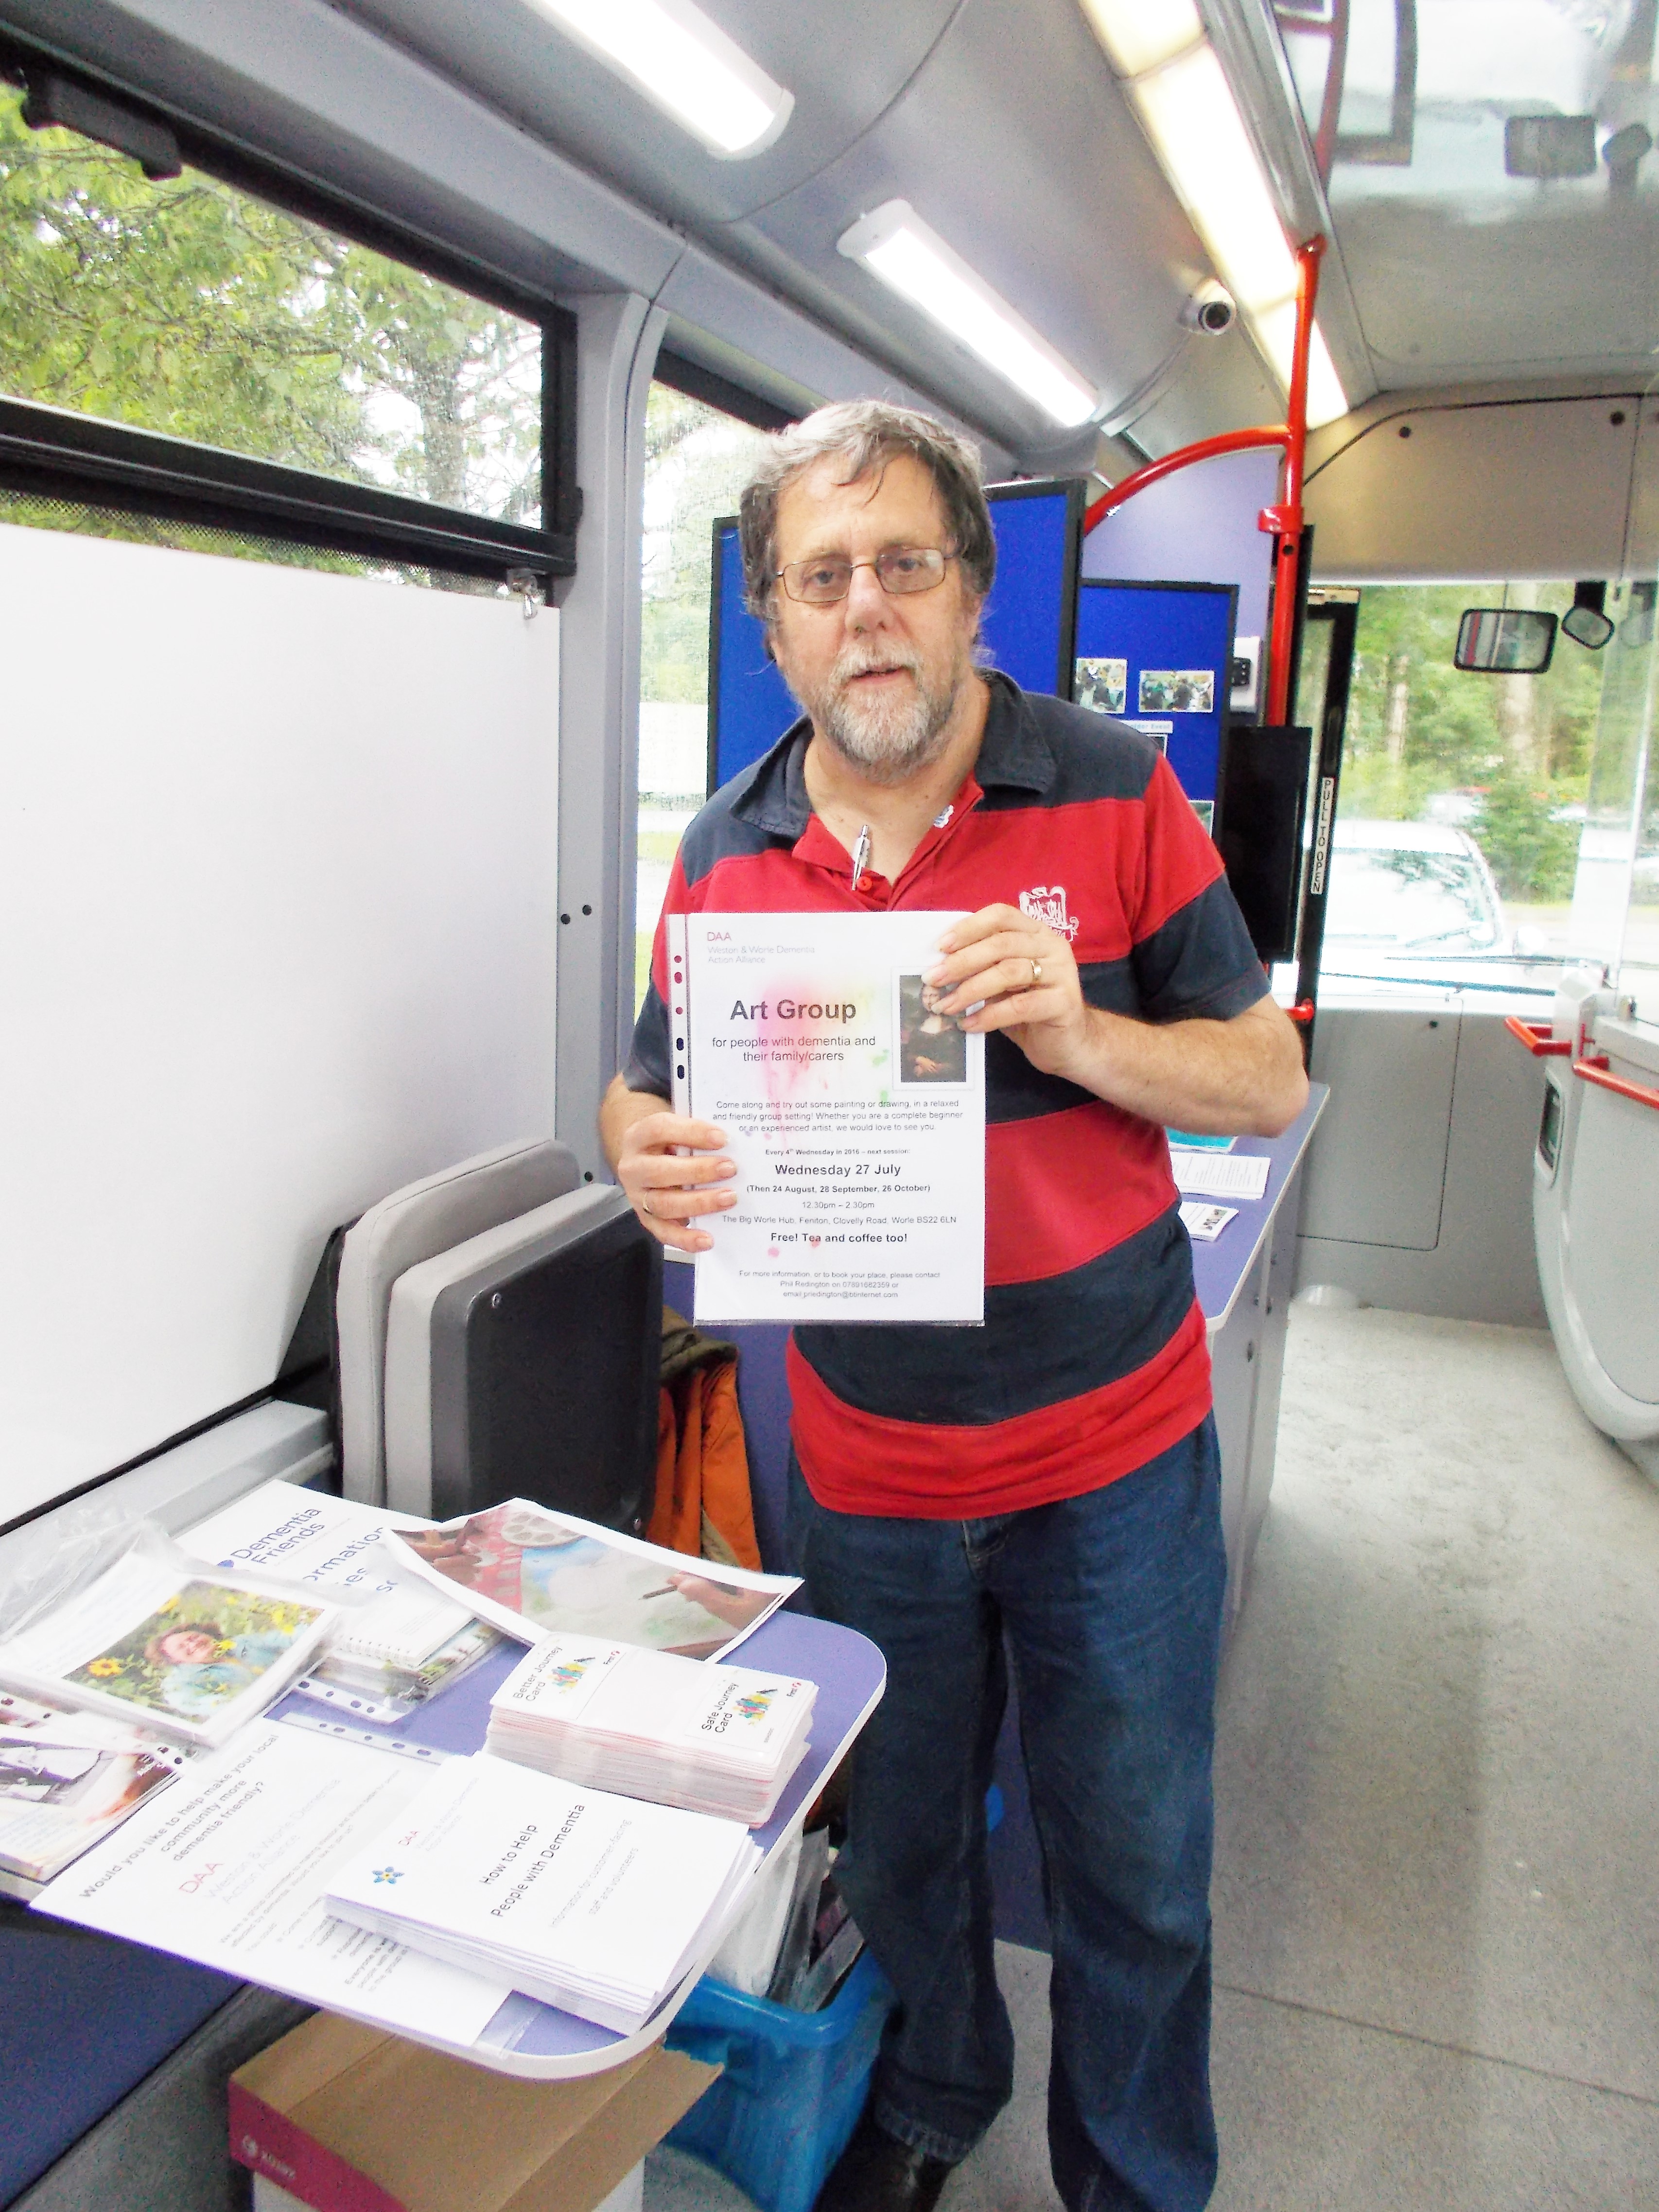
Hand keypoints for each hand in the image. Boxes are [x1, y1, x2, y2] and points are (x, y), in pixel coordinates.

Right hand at [614, 1109, 735, 1254]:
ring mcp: (637, 1196)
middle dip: (698, 1171)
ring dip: (698, 1203)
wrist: (643, 1160)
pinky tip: (708, 1239)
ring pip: (663, 1204)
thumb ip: (697, 1133)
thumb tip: (734, 1141)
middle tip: (730, 1169)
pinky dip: (686, 1238)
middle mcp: (633, 1167)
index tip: (721, 1138)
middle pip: (660, 1171)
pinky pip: (664, 1232)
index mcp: (639, 1136)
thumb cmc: (668, 1142)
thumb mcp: (676, 1129)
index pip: (660, 1129)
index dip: (690, 1132)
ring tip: (728, 1198)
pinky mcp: (646, 1219)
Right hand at [666, 1573, 769, 1628]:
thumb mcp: (733, 1611)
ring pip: (720, 1583)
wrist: (786, 1639)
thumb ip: (710, 1596)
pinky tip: (706, 1601)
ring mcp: (749, 1589)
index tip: (671, 1577)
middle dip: (694, 1579)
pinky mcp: (751, 1599)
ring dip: (702, 1587)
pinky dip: (713, 1594)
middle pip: (715, 1575)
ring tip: (685, 1594)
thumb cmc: (761, 1622)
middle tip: (673, 1585)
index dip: (691, 1572)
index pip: (711, 1570)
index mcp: (742, 1577)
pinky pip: (727, 1591)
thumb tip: (682, 1582)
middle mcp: (745, 1579)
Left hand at [924, 903, 1092, 1080]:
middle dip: (961, 962)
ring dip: (971, 989)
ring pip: (1009, 972)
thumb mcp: (1002, 982)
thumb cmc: (1029, 1009)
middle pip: (1001, 943)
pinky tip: (969, 1025)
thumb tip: (938, 966)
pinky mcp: (1065, 1002)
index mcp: (1035, 932)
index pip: (1001, 916)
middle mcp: (1052, 945)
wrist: (1068, 1044)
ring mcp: (1062, 972)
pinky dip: (990, 1015)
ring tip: (946, 1006)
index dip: (968, 927)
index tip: (940, 947)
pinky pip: (1021, 1005)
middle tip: (933, 979)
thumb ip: (981, 966)